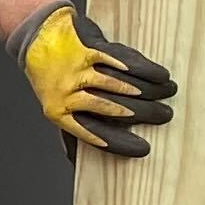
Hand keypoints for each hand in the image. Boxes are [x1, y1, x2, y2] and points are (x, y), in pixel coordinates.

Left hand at [9, 0, 175, 156]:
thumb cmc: (51, 80)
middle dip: (146, 114)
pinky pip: (117, 59)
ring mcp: (76, 71)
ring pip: (119, 85)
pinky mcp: (85, 48)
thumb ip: (69, 134)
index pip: (95, 135)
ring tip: (169, 91)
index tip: (146, 150)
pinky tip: (159, 74)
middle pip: (114, 109)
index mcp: (60, 115)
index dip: (122, 145)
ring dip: (150, 90)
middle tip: (166, 115)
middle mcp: (67, 94)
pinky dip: (141, 68)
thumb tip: (75, 164)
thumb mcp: (55, 108)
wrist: (36, 40)